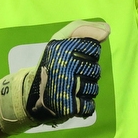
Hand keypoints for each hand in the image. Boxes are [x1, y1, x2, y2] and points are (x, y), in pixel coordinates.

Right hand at [0, 20, 110, 134]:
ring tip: (70, 88)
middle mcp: (64, 67)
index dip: (88, 53)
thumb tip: (107, 31)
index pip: (94, 48)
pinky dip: (84, 105)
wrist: (29, 95)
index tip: (74, 58)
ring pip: (94, 88)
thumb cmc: (50, 64)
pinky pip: (90, 105)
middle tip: (70, 75)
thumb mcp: (60, 40)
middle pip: (95, 69)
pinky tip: (71, 100)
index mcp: (62, 48)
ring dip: (86, 90)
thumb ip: (83, 30)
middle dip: (87, 73)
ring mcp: (66, 88)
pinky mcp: (68, 107)